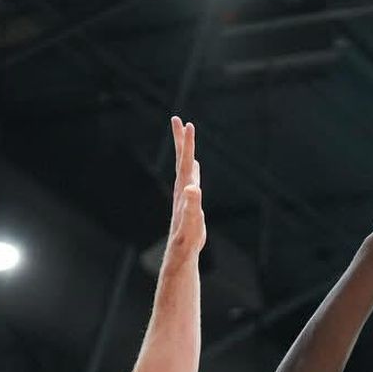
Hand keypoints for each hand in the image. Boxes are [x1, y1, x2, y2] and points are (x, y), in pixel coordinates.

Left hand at [166, 116, 205, 256]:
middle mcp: (182, 188)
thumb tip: (193, 188)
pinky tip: (195, 166)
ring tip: (186, 138)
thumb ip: (192, 204)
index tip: (188, 124)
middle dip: (181, 140)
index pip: (185, 161)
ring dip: (186, 152)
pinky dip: (193, 169)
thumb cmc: (187, 238)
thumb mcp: (192, 221)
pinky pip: (191, 180)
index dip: (187, 143)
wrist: (181, 251)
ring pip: (185, 168)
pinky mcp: (190, 202)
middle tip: (177, 119)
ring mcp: (185, 194)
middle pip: (181, 159)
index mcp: (184, 189)